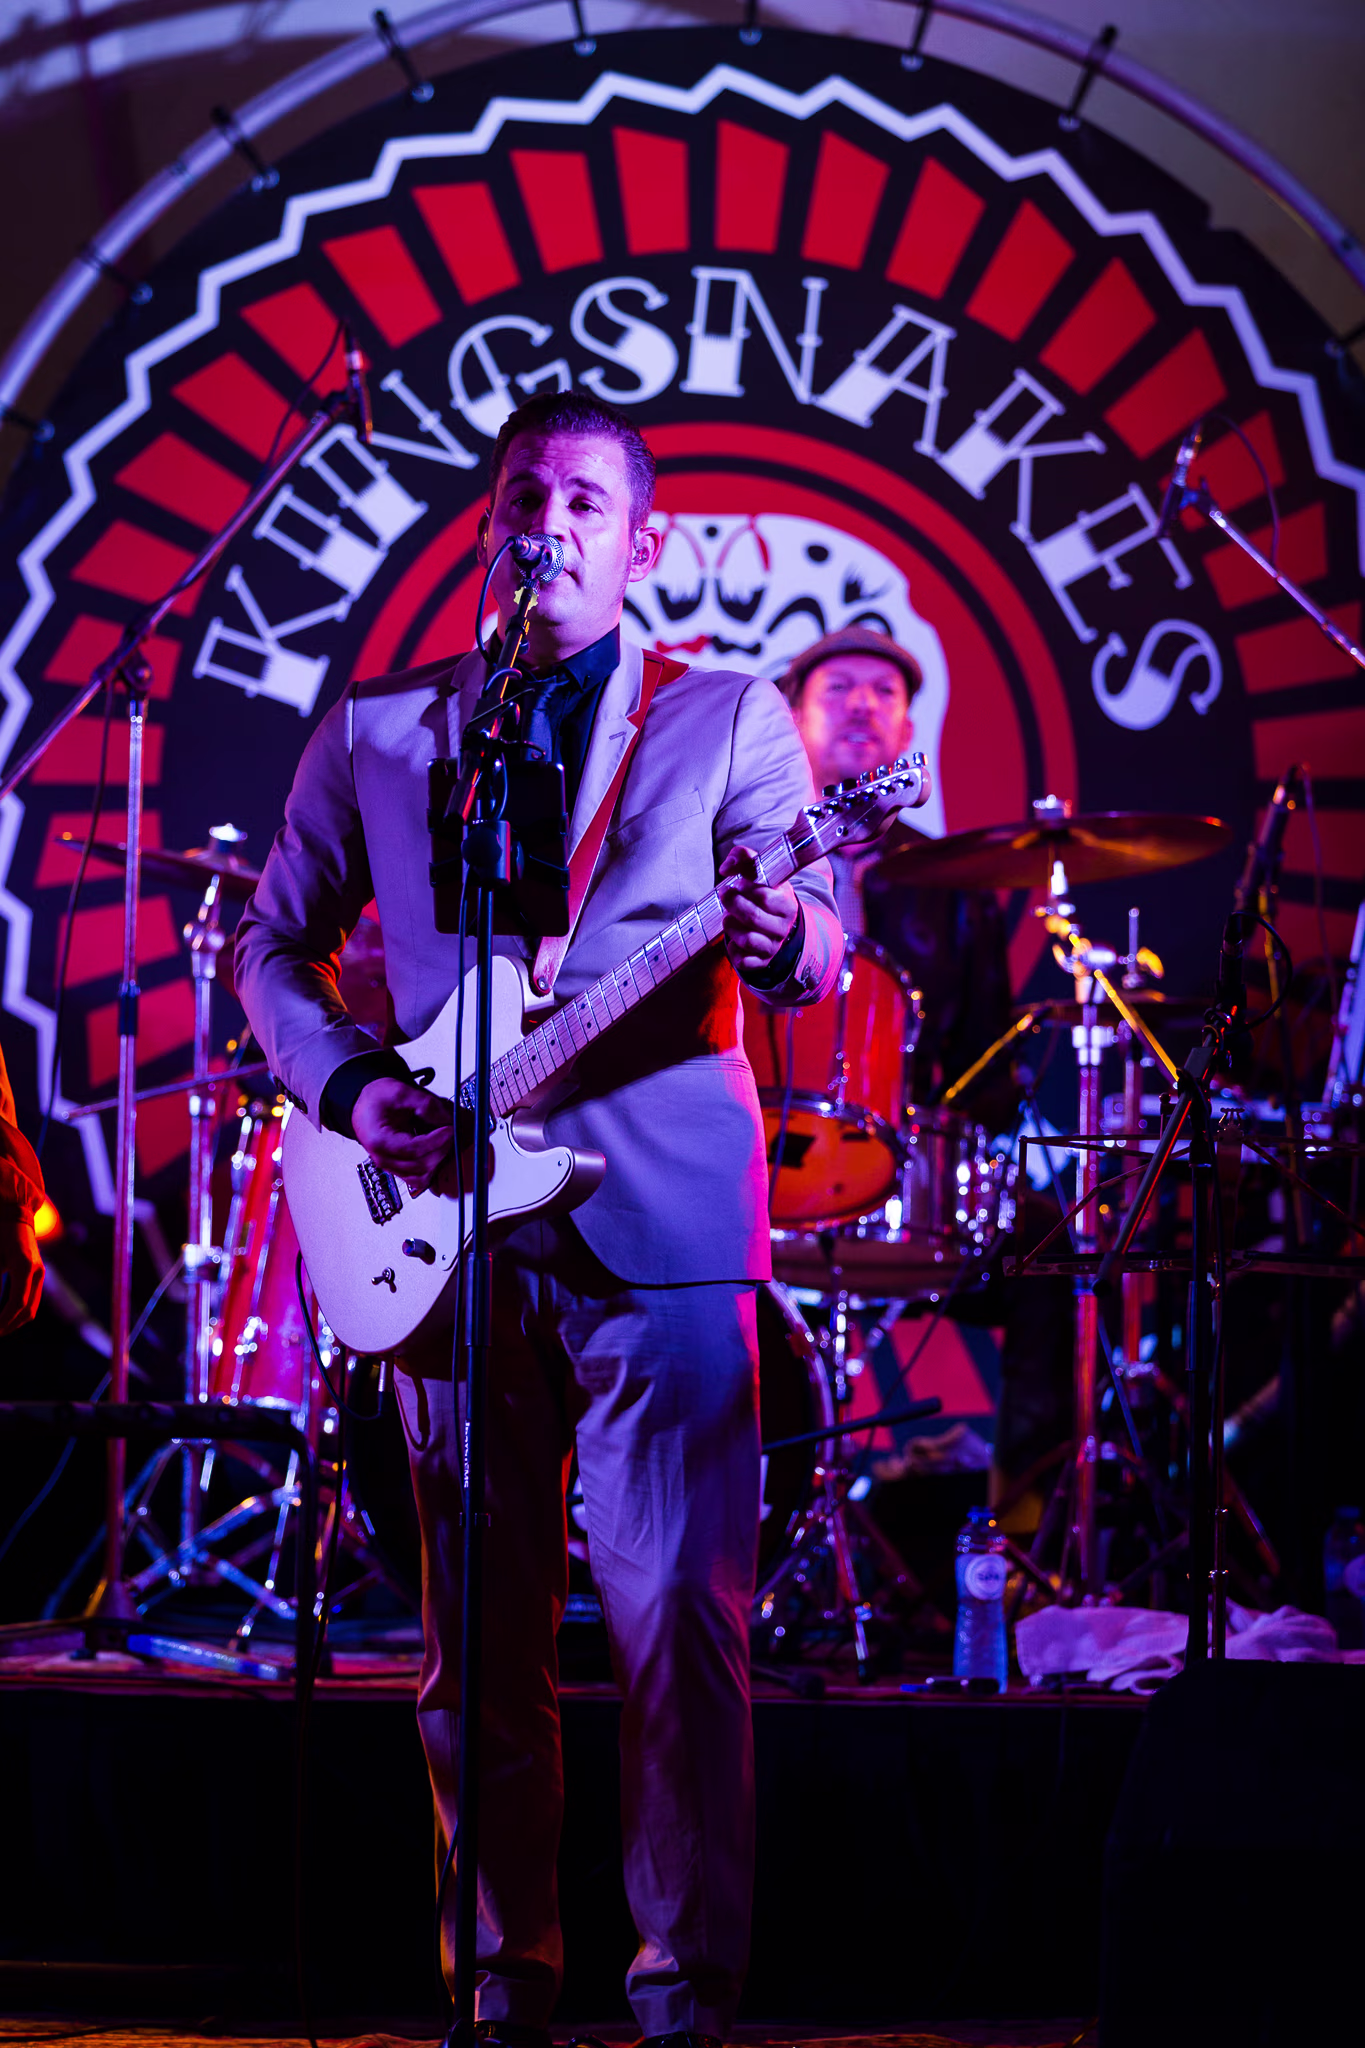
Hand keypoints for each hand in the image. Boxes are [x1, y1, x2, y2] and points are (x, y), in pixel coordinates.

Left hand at [0, 1208, 42, 1337]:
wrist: (14, 1212)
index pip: (18, 1303)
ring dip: (15, 1321)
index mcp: (24, 1266)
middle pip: (28, 1310)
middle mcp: (36, 1271)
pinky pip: (31, 1299)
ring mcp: (39, 1273)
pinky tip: (5, 1316)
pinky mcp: (36, 1273)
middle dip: (9, 1325)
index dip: (4, 1320)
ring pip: (31, 1308)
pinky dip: (19, 1311)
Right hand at [352, 1078, 452, 1196]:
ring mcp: (390, 1166)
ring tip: (443, 1141)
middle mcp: (383, 1158)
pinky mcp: (397, 1168)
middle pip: (421, 1165)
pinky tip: (436, 1151)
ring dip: (438, 1160)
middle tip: (449, 1132)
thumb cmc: (375, 1100)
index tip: (449, 1129)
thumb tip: (446, 1118)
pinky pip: (418, 1178)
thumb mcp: (400, 1091)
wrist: (363, 1106)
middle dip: (441, 1149)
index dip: (436, 1140)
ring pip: (422, 1177)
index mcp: (379, 1141)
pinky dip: (431, 1168)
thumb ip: (425, 1104)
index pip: (414, 1149)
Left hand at [719, 843, 798, 976]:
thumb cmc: (765, 892)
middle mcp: (782, 927)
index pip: (765, 897)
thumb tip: (725, 868)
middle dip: (733, 904)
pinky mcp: (761, 962)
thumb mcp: (762, 872)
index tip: (738, 883)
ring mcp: (773, 946)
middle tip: (724, 895)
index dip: (746, 889)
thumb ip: (744, 857)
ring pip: (747, 939)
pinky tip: (734, 938)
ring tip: (728, 917)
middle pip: (753, 917)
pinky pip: (742, 960)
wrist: (779, 922)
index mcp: (786, 903)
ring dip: (730, 925)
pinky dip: (732, 949)